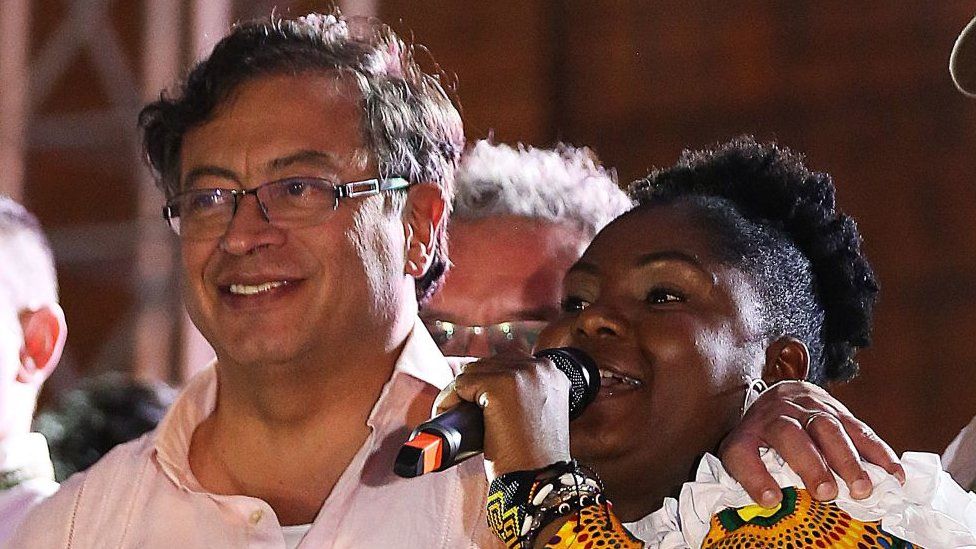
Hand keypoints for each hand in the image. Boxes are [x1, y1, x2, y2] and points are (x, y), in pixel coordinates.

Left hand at [433, 353, 571, 480]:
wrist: (538, 481)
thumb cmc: (535, 456)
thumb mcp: (537, 415)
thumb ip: (524, 395)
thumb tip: (488, 389)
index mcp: (552, 372)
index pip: (506, 364)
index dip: (487, 384)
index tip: (478, 406)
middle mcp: (539, 368)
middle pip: (487, 365)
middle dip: (472, 389)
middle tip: (464, 416)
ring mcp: (520, 374)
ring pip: (471, 373)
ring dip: (459, 395)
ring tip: (458, 418)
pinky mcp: (499, 386)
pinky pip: (459, 384)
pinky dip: (448, 401)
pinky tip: (452, 418)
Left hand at [718, 380, 904, 506]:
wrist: (782, 394)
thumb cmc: (763, 435)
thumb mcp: (745, 452)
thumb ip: (753, 476)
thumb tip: (770, 508)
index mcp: (748, 432)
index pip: (742, 452)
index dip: (754, 476)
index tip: (770, 500)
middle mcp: (777, 416)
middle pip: (789, 435)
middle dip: (810, 464)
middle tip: (827, 493)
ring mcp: (809, 409)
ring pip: (828, 428)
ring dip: (848, 460)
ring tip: (863, 489)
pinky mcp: (838, 410)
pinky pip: (860, 429)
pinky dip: (879, 453)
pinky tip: (893, 475)